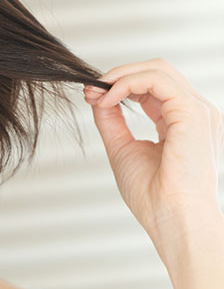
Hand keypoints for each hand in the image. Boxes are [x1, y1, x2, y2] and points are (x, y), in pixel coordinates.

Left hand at [83, 58, 223, 263]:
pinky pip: (158, 80)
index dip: (120, 85)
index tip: (92, 95)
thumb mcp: (123, 149)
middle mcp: (193, 113)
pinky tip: (109, 99)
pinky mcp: (192, 112)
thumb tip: (98, 97)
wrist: (172, 219)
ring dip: (120, 76)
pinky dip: (127, 83)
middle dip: (118, 75)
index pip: (153, 87)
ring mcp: (197, 111)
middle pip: (157, 71)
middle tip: (91, 89)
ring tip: (97, 93)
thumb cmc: (154, 196)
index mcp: (181, 123)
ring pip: (158, 69)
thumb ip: (113, 121)